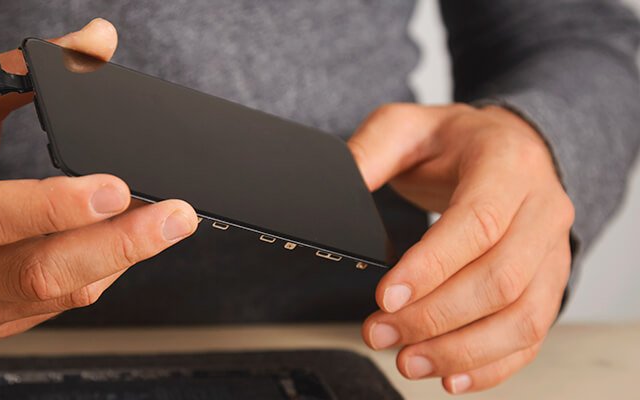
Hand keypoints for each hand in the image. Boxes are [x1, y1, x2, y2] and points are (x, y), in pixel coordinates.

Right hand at [0, 18, 197, 340]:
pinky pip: (59, 305)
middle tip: (176, 217)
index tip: (117, 187)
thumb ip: (26, 72)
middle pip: (37, 271)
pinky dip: (101, 272)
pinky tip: (121, 244)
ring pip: (58, 294)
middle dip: (119, 245)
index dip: (55, 207)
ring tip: (165, 225)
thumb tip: (98, 41)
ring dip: (121, 259)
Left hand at [348, 104, 573, 393]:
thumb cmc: (454, 142)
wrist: (507, 147)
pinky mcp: (550, 283)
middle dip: (435, 316)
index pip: (478, 222)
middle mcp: (541, 209)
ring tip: (407, 359)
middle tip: (380, 331)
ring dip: (462, 349)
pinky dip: (492, 364)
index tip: (386, 296)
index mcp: (508, 164)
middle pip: (501, 279)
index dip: (433, 266)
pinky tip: (450, 376)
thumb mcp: (406, 128)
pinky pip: (532, 336)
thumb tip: (335, 188)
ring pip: (523, 317)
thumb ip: (369, 154)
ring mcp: (552, 251)